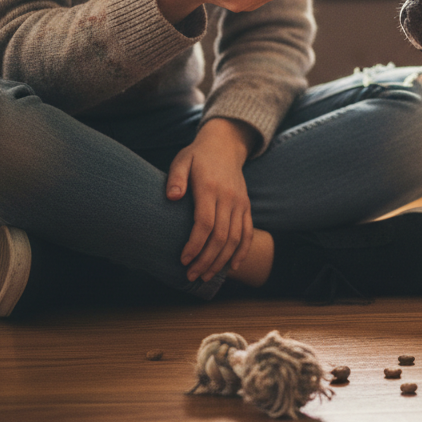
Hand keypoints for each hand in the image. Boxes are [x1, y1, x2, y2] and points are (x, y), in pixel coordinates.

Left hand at [166, 118, 256, 281]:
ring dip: (221, 261)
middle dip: (206, 260)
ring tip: (206, 276)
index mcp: (210, 187)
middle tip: (191, 276)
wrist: (225, 144)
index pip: (205, 223)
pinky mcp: (246, 206)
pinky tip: (234, 266)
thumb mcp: (182, 160)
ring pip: (235, 238)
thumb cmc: (198, 156)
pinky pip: (248, 231)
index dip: (195, 245)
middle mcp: (228, 197)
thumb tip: (172, 197)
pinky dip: (243, 251)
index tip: (183, 260)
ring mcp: (240, 202)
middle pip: (220, 236)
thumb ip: (176, 178)